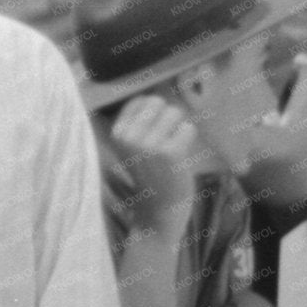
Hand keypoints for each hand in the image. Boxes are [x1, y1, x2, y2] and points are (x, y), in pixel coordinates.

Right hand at [110, 95, 197, 232]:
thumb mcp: (134, 146)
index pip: (141, 101)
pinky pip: (188, 128)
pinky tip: (180, 157)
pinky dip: (189, 140)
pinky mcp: (170, 152)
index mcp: (117, 133)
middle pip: (159, 103)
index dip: (155, 114)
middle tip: (166, 142)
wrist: (159, 210)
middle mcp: (128, 136)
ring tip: (173, 150)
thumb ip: (140, 122)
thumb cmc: (151, 175)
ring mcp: (148, 144)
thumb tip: (157, 96)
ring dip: (179, 129)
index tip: (155, 134)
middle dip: (168, 119)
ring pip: (175, 113)